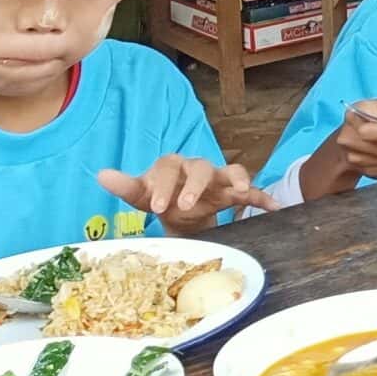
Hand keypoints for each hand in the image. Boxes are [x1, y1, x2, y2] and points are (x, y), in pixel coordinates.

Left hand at [102, 156, 268, 229]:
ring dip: (237, 180)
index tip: (157, 206)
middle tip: (185, 205)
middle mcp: (197, 167)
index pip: (167, 167)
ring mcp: (218, 178)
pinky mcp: (233, 191)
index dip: (163, 184)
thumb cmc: (162, 196)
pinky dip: (265, 196)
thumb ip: (125, 186)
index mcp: (172, 166)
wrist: (182, 209)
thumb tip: (100, 174)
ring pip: (230, 171)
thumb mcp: (141, 195)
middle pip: (200, 167)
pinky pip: (254, 191)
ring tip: (241, 193)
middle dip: (194, 185)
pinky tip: (275, 207)